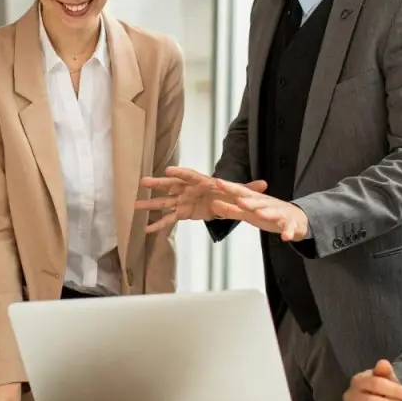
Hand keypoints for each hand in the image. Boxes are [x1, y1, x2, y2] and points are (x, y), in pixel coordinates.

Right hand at [137, 167, 267, 234]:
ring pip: (165, 202)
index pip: (189, 176)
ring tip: (136, 206)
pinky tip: (147, 230)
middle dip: (158, 184)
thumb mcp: (239, 192)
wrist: (222, 202)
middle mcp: (188, 189)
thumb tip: (265, 184)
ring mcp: (182, 201)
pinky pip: (168, 220)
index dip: (180, 173)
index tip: (169, 170)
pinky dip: (158, 225)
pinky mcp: (182, 212)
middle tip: (144, 182)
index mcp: (200, 182)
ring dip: (151, 204)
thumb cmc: (228, 193)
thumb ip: (249, 189)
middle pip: (171, 186)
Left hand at [209, 178, 308, 241]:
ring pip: (273, 212)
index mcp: (256, 200)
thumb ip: (232, 210)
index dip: (230, 187)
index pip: (241, 192)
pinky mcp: (290, 224)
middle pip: (257, 201)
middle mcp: (267, 204)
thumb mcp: (249, 213)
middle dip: (248, 201)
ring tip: (260, 213)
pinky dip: (288, 232)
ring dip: (267, 212)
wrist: (297, 218)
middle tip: (238, 200)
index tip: (217, 182)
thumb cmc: (269, 214)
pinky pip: (289, 228)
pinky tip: (285, 237)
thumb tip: (214, 205)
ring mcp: (280, 213)